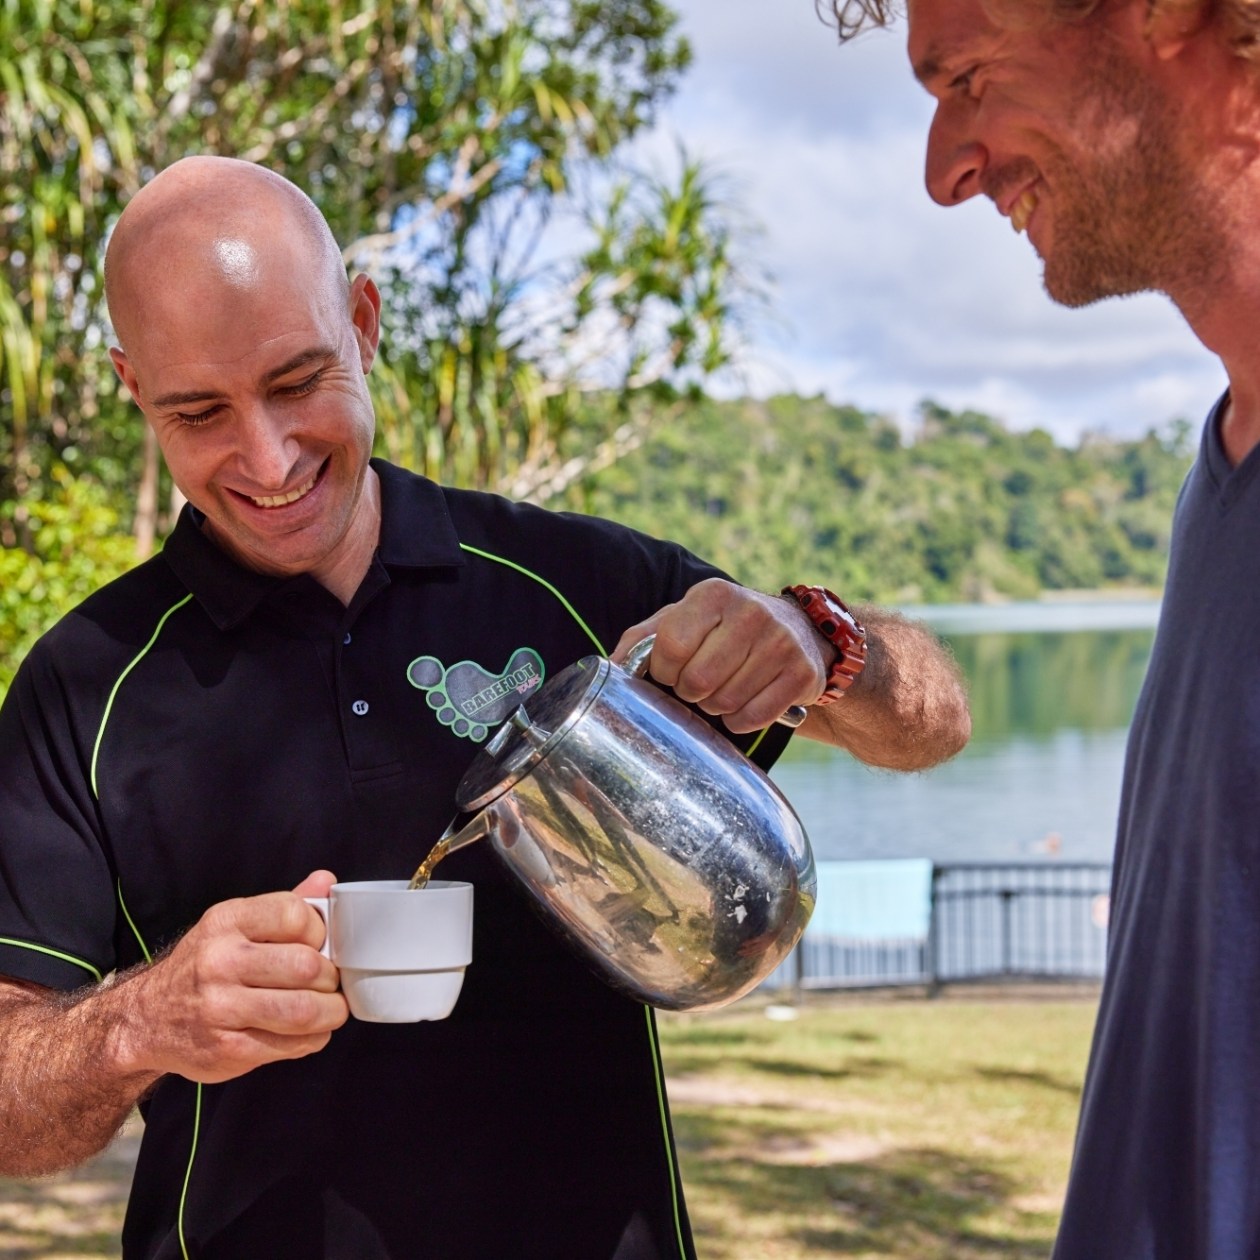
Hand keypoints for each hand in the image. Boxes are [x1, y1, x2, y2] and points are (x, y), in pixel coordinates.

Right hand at [111, 869, 348, 1084]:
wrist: (145, 1019)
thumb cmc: (206, 966)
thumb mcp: (234, 924)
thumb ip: (283, 905)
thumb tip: (326, 881)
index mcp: (226, 921)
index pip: (295, 915)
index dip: (320, 931)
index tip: (319, 945)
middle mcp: (220, 961)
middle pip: (306, 966)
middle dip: (330, 977)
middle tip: (328, 983)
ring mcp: (220, 1008)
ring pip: (302, 1011)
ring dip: (330, 1012)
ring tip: (329, 1009)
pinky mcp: (226, 1049)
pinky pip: (290, 1044)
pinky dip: (313, 1039)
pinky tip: (307, 1032)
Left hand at [611, 579, 830, 733]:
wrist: (798, 629)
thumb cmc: (726, 627)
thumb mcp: (685, 617)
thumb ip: (644, 638)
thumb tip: (610, 666)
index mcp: (714, 594)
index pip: (671, 646)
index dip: (662, 670)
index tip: (669, 670)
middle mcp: (751, 613)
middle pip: (697, 680)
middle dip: (689, 691)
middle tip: (698, 683)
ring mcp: (781, 643)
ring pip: (725, 703)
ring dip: (714, 707)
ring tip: (722, 688)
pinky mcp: (802, 674)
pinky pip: (753, 718)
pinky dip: (739, 720)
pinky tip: (743, 701)